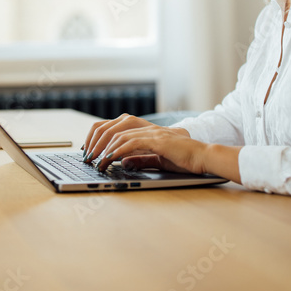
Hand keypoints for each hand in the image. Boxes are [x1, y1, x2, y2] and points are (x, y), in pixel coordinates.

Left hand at [92, 125, 207, 173]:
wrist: (203, 157)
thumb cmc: (184, 159)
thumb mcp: (157, 159)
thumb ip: (141, 159)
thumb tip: (124, 163)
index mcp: (143, 129)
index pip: (112, 127)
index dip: (97, 137)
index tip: (89, 151)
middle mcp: (145, 127)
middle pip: (110, 128)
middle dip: (95, 143)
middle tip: (87, 158)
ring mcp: (151, 132)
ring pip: (118, 135)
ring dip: (103, 149)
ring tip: (95, 162)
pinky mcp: (157, 140)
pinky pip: (131, 142)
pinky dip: (117, 151)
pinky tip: (109, 159)